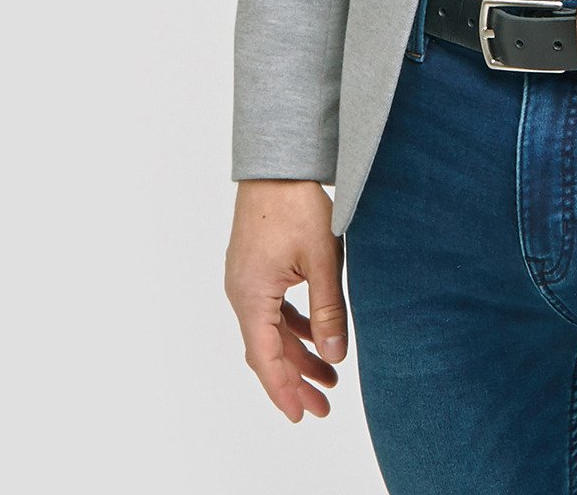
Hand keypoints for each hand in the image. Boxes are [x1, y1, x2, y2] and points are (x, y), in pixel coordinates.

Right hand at [225, 179, 347, 421]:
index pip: (265, 358)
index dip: (284, 391)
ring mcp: (246, 279)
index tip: (303, 415)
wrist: (278, 162)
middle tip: (324, 406)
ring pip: (270, 330)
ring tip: (330, 375)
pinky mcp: (256, 267)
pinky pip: (272, 309)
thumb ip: (328, 311)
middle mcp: (242, 292)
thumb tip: (334, 357)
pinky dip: (293, 327)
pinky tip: (316, 337)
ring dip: (297, 353)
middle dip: (295, 379)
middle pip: (267, 349)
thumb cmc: (297, 204)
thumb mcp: (322, 260)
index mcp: (251, 295)